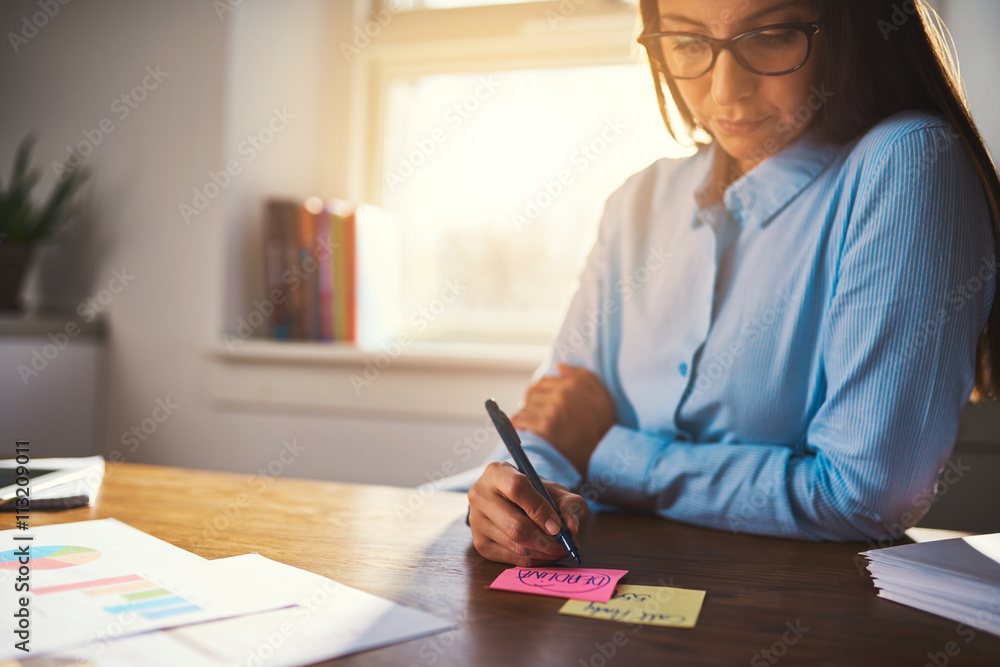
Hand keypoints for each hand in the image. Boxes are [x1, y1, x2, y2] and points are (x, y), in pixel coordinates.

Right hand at [468, 461, 588, 566]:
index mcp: (497, 472)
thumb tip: (571, 527)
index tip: (558, 527)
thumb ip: (569, 504)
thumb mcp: (556, 491)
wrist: (512, 502)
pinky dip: (533, 560)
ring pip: (514, 544)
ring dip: (542, 552)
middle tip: (564, 546)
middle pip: (514, 525)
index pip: (517, 489)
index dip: (540, 510)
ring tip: (558, 549)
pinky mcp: (479, 543)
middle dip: (545, 540)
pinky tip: (544, 554)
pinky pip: (510, 558)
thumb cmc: (535, 494)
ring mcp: (476, 521)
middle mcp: (480, 495)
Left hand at [511, 363, 615, 475]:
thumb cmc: (603, 424)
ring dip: (526, 415)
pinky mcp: (545, 427)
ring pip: (525, 406)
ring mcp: (552, 411)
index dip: (540, 393)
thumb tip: (559, 366)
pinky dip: (519, 424)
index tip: (540, 403)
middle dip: (531, 403)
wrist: (602, 453)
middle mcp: (561, 394)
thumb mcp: (601, 395)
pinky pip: (520, 419)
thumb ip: (581, 376)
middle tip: (534, 414)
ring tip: (532, 424)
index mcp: (572, 384)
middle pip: (531, 393)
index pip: (542, 382)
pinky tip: (524, 429)